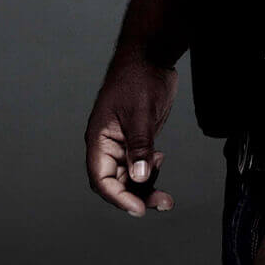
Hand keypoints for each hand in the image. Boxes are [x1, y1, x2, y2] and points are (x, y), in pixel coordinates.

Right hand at [84, 50, 179, 215]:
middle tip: (161, 203)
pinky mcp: (136, 138)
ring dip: (146, 186)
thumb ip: (139, 146)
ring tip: (166, 193)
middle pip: (116, 183)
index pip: (101, 179)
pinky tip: (160, 160)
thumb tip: (139, 177)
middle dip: (137, 196)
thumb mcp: (140, 113)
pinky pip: (139, 164)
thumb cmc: (137, 77)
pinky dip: (150, 169)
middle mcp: (108, 145)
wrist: (151, 55)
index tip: (139, 208)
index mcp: (99, 139)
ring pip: (130, 176)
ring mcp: (122, 142)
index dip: (118, 197)